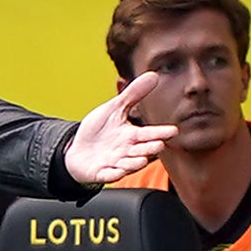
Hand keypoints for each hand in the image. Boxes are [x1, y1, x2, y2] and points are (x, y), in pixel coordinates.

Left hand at [61, 68, 169, 184]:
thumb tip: (153, 75)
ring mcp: (114, 163)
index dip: (160, 132)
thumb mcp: (115, 109)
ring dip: (135, 163)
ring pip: (128, 165)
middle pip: (142, 150)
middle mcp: (126, 151)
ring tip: (142, 159)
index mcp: (131, 136)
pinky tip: (116, 171)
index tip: (173, 130)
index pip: (149, 134)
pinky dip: (112, 174)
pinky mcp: (101, 173)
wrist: (77, 150)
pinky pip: (107, 175)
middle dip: (150, 148)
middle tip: (158, 144)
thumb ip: (134, 94)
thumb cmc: (98, 131)